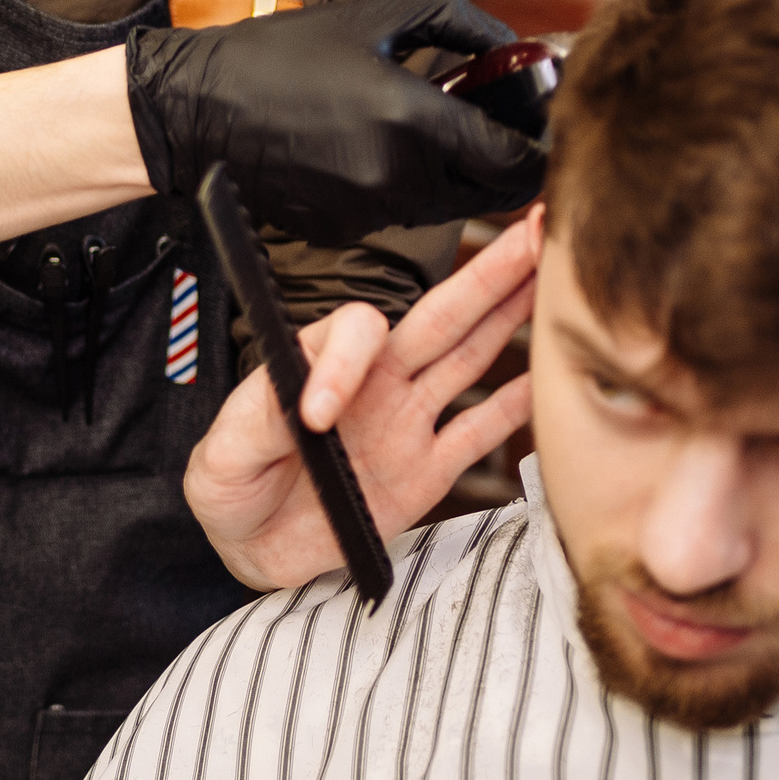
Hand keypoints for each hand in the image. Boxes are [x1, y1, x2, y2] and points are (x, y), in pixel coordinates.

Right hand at [122, 0, 545, 244]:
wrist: (197, 109)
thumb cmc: (282, 55)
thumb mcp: (377, 17)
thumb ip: (462, 24)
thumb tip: (514, 46)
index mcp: (414, 118)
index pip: (515, 159)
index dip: (538, 147)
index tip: (538, 126)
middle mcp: (399, 176)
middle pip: (490, 193)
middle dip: (502, 163)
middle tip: (497, 127)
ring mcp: (369, 211)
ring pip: (447, 205)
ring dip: (453, 174)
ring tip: (426, 126)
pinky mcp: (343, 230)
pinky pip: (398, 212)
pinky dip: (403, 186)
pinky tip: (370, 148)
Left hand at [184, 218, 538, 590]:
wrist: (249, 548)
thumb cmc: (230, 486)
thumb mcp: (224, 454)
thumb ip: (259, 421)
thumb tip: (307, 406)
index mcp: (320, 364)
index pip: (357, 332)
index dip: (346, 361)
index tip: (316, 416)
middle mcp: (374, 384)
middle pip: (441, 317)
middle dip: (489, 274)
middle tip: (534, 231)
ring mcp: (405, 423)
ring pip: (470, 359)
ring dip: (512, 318)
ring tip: (555, 277)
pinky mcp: (425, 473)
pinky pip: (478, 433)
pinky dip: (516, 406)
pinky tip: (550, 375)